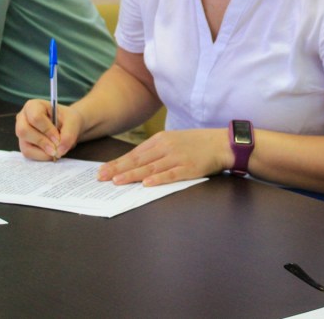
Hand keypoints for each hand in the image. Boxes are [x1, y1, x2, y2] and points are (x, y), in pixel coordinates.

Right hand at [16, 99, 81, 160]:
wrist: (67, 126)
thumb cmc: (67, 119)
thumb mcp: (73, 123)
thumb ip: (68, 135)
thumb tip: (59, 151)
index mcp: (33, 106)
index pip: (35, 117)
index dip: (47, 130)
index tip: (58, 138)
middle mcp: (23, 118)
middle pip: (24, 131)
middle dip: (42, 142)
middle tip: (56, 149)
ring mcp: (21, 133)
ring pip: (25, 146)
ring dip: (43, 152)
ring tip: (56, 151)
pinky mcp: (24, 144)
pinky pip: (28, 154)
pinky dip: (42, 156)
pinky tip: (51, 153)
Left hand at [96, 128, 229, 186]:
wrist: (221, 143)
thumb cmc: (197, 143)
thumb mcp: (174, 140)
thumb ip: (156, 150)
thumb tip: (136, 162)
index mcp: (161, 139)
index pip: (134, 153)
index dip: (117, 162)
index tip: (102, 170)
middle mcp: (166, 147)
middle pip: (138, 160)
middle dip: (118, 169)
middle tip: (102, 177)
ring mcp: (177, 158)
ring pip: (150, 167)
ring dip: (132, 175)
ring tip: (117, 181)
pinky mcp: (189, 168)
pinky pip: (170, 175)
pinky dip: (158, 179)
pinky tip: (146, 183)